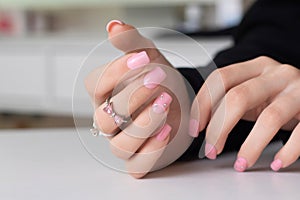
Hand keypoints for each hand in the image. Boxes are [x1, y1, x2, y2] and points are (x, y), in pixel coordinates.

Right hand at [85, 20, 191, 177]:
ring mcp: (124, 141)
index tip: (144, 57)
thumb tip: (114, 26)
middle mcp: (110, 120)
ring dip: (144, 124)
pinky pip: (137, 165)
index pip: (95, 85)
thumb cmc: (161, 80)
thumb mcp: (149, 56)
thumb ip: (132, 42)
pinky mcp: (140, 159)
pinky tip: (167, 129)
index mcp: (105, 95)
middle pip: (105, 117)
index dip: (116, 71)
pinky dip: (152, 150)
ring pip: (120, 145)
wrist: (181, 100)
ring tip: (166, 103)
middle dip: (133, 97)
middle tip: (158, 78)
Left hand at [190, 56, 299, 171]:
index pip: (220, 78)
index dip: (203, 104)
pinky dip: (287, 151)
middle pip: (238, 97)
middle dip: (219, 128)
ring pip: (269, 118)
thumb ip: (230, 101)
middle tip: (211, 150)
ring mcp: (298, 91)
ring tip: (241, 163)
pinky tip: (276, 163)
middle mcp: (276, 74)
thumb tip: (201, 125)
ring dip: (251, 146)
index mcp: (255, 67)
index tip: (195, 129)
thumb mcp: (254, 93)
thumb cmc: (279, 96)